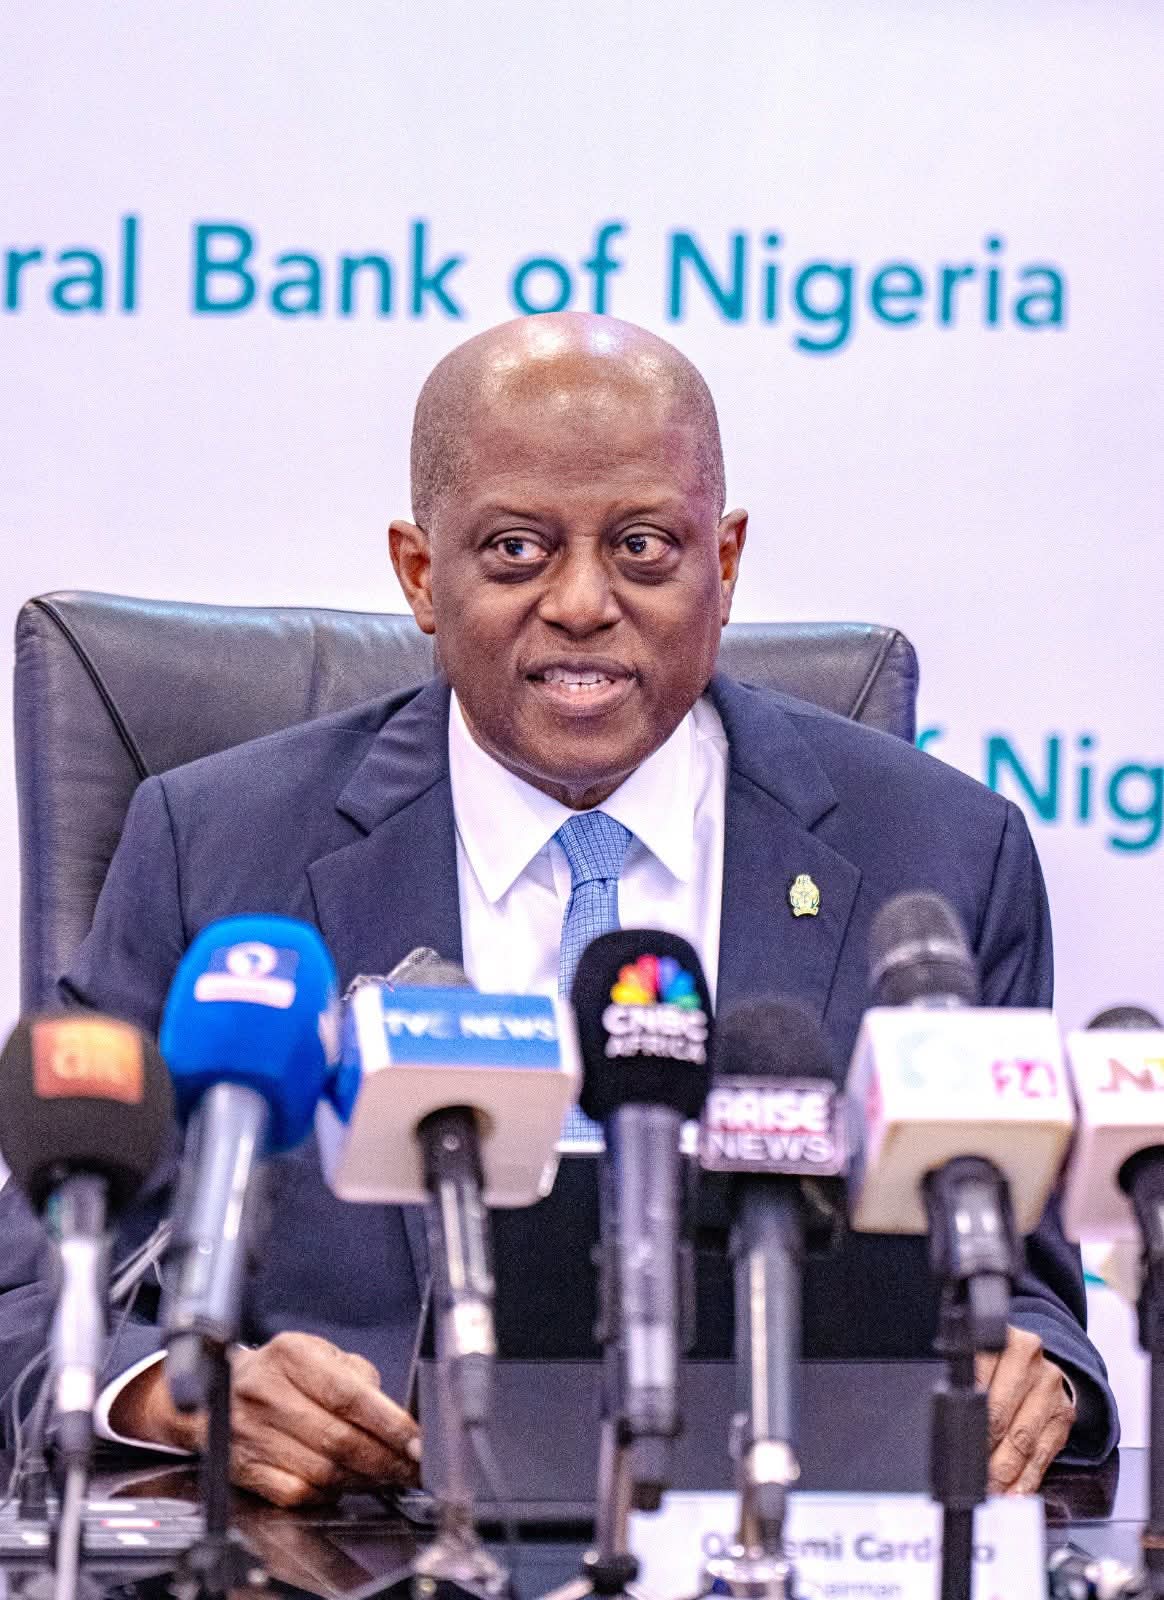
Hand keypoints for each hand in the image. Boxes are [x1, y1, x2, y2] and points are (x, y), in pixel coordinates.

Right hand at [110, 1332, 420, 1506]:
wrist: (211, 1390)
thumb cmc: (277, 1370)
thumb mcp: (315, 1352)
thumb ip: (355, 1375)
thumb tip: (392, 1412)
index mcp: (291, 1355)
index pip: (349, 1395)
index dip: (389, 1424)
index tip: (417, 1442)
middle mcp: (267, 1393)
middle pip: (338, 1439)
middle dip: (384, 1460)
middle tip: (411, 1468)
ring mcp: (251, 1434)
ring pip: (321, 1471)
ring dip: (363, 1480)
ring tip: (387, 1477)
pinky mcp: (243, 1468)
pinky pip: (297, 1493)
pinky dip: (328, 1495)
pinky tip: (346, 1485)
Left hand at [975, 1325, 1075, 1494]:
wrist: (1032, 1360)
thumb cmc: (994, 1363)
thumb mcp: (976, 1361)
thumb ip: (965, 1385)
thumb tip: (951, 1428)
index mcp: (1000, 1341)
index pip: (980, 1383)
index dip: (969, 1421)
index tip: (959, 1448)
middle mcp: (1029, 1360)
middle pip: (1002, 1416)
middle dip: (985, 1455)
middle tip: (973, 1480)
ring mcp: (1050, 1386)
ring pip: (1024, 1440)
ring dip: (1006, 1474)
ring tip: (991, 1493)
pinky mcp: (1064, 1413)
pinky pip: (1044, 1454)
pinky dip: (1027, 1479)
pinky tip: (1015, 1493)